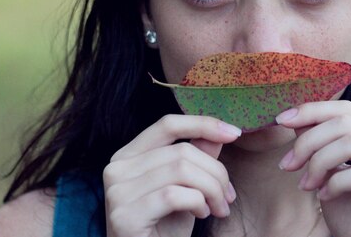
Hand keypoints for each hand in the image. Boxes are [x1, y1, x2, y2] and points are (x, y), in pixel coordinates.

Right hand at [102, 114, 240, 236]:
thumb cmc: (165, 228)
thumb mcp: (186, 187)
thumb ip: (196, 158)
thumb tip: (219, 132)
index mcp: (128, 155)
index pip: (167, 125)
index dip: (203, 124)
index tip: (234, 133)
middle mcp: (116, 168)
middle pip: (181, 151)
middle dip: (216, 172)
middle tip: (228, 196)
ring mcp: (117, 192)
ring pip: (181, 170)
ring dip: (212, 190)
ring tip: (218, 208)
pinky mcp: (124, 215)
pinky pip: (174, 196)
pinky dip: (197, 203)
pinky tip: (202, 215)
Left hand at [276, 101, 350, 236]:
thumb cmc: (349, 213)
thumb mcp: (327, 171)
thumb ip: (318, 142)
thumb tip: (294, 116)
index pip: (347, 110)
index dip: (312, 111)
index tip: (281, 120)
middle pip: (346, 123)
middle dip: (308, 141)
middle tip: (287, 165)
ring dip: (318, 162)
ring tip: (305, 185)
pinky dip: (335, 183)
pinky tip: (324, 196)